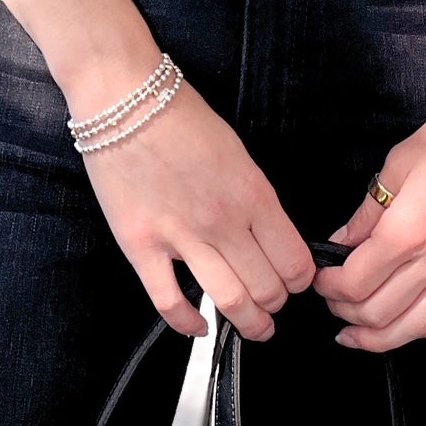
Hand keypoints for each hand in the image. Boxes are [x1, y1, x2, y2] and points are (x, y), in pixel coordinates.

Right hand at [80, 73, 316, 343]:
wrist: (125, 98)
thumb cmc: (181, 115)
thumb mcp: (236, 150)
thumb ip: (254, 194)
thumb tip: (269, 233)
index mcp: (253, 193)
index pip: (294, 260)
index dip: (300, 278)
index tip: (297, 280)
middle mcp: (223, 221)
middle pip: (267, 288)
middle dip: (277, 303)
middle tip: (275, 303)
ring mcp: (181, 238)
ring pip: (230, 302)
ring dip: (249, 323)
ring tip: (255, 327)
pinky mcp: (141, 247)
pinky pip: (170, 303)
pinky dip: (189, 325)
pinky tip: (199, 326)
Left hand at [311, 75, 425, 351]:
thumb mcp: (401, 161)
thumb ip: (369, 208)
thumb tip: (344, 240)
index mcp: (408, 230)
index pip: (355, 282)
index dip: (329, 286)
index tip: (319, 276)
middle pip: (377, 313)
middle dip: (345, 312)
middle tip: (331, 300)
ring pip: (413, 329)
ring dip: (379, 337)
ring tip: (358, 332)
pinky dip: (423, 327)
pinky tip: (408, 320)